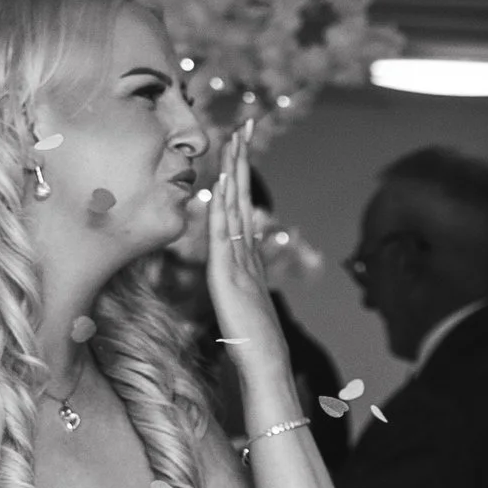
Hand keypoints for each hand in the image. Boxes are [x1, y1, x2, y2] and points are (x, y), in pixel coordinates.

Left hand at [204, 113, 288, 389]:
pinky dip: (224, 205)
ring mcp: (239, 260)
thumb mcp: (239, 309)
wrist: (266, 363)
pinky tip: (222, 183)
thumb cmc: (254, 345)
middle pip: (242, 196)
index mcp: (245, 258)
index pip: (240, 207)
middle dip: (242, 159)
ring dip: (235, 170)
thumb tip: (233, 285)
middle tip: (245, 124)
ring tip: (236, 137)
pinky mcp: (228, 274)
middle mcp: (245, 252)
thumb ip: (237, 290)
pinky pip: (224, 232)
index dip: (240, 176)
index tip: (239, 147)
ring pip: (235, 205)